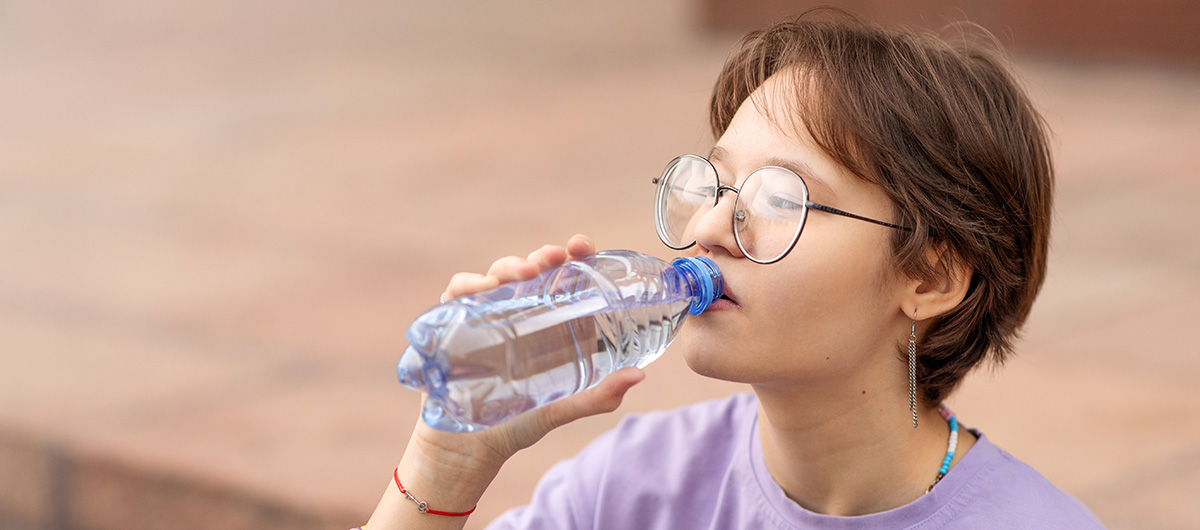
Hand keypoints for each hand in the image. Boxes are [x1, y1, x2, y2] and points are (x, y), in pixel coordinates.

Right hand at [424, 234, 644, 464]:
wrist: (466, 450)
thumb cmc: (516, 426)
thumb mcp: (561, 409)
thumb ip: (598, 397)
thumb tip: (638, 376)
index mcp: (550, 323)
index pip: (563, 278)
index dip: (574, 257)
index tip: (582, 247)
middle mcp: (519, 312)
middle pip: (532, 270)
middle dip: (543, 256)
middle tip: (555, 258)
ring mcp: (487, 315)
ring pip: (497, 274)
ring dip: (510, 265)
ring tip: (525, 272)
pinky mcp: (456, 323)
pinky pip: (459, 292)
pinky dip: (469, 283)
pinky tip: (482, 287)